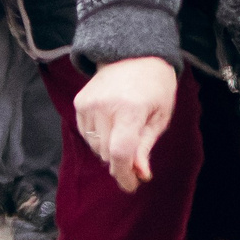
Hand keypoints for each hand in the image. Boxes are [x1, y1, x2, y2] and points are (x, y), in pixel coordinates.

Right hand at [75, 57, 178, 192]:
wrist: (134, 53)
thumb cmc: (155, 86)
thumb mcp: (160, 117)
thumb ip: (145, 146)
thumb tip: (139, 174)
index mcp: (130, 109)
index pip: (120, 153)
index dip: (124, 175)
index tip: (131, 186)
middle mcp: (105, 106)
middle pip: (107, 153)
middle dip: (121, 160)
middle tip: (135, 153)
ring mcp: (89, 104)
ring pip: (95, 146)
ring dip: (109, 147)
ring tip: (124, 128)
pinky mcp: (79, 102)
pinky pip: (85, 133)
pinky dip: (98, 135)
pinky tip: (111, 121)